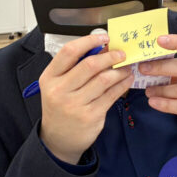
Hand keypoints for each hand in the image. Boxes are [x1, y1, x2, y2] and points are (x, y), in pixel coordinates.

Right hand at [39, 34, 133, 163]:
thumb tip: (102, 47)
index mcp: (50, 77)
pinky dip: (122, 84)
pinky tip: (126, 79)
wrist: (59, 138)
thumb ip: (74, 67)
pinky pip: (111, 95)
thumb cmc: (60, 106)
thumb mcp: (58, 85)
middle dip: (110, 56)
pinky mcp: (91, 116)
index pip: (69, 52)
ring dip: (119, 70)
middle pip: (90, 65)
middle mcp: (60, 90)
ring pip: (104, 79)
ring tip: (126, 67)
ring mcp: (75, 105)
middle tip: (121, 53)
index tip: (105, 37)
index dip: (89, 41)